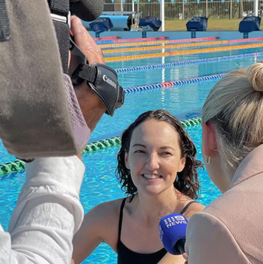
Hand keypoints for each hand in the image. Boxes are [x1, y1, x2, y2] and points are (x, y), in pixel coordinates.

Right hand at [70, 16, 105, 130]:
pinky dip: (91, 63)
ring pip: (100, 66)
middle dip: (86, 41)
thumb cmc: (67, 124)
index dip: (82, 37)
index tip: (74, 24)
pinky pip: (99, 75)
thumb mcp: (62, 94)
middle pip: (98, 58)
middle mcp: (104, 91)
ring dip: (89, 51)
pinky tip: (83, 59)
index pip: (91, 54)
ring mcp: (105, 96)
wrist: (72, 145)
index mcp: (96, 88)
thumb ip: (66, 71)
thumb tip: (69, 51)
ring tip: (78, 39)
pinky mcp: (103, 100)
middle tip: (76, 28)